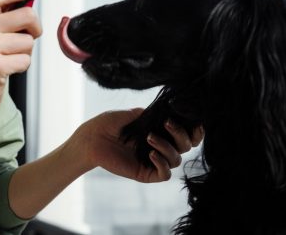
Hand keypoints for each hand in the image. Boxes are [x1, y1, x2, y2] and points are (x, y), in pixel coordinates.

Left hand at [74, 108, 203, 182]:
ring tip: (149, 137)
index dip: (194, 131)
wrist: (91, 137)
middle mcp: (160, 146)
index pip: (185, 134)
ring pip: (176, 159)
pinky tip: (151, 153)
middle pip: (186, 146)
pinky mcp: (145, 173)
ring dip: (167, 147)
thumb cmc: (109, 123)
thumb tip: (169, 112)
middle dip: (181, 134)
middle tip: (167, 123)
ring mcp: (153, 160)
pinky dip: (162, 163)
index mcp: (159, 131)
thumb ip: (152, 114)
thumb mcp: (132, 114)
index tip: (195, 123)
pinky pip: (164, 174)